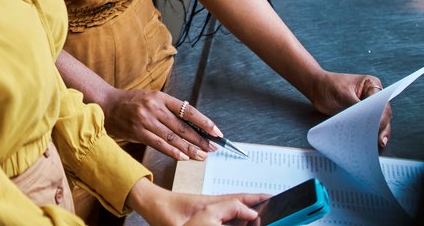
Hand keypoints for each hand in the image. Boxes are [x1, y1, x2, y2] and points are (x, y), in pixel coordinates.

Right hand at [101, 88, 220, 160]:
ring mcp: (146, 120)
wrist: (106, 104)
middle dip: (200, 139)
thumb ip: (168, 110)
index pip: (188, 110)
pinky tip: (183, 157)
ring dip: (189, 149)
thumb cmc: (131, 102)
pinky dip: (172, 152)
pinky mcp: (138, 132)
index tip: (216, 132)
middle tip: (213, 148)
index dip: (204, 122)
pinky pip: (159, 144)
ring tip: (202, 156)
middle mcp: (154, 107)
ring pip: (173, 137)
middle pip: (182, 126)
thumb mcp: (151, 99)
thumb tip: (191, 126)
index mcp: (160, 97)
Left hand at [127, 179, 266, 225]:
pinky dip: (238, 210)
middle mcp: (212, 201)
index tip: (268, 204)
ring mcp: (209, 204)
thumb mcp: (184, 223)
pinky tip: (242, 216)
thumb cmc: (163, 212)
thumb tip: (234, 217)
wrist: (150, 203)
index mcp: (210, 203)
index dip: (255, 203)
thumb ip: (209, 221)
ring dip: (249, 205)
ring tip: (264, 208)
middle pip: (240, 200)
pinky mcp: (204, 209)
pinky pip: (226, 208)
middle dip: (257, 202)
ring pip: (234, 202)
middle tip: (274, 204)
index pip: (239, 201)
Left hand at [308, 71, 391, 146]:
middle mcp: (373, 95)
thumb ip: (355, 105)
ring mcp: (368, 106)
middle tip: (380, 139)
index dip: (381, 115)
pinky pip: (368, 125)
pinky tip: (369, 141)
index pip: (381, 102)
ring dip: (379, 132)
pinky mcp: (361, 116)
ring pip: (379, 121)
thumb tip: (366, 119)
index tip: (378, 126)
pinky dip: (369, 133)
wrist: (316, 89)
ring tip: (379, 143)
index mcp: (371, 85)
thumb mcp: (342, 94)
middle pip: (383, 113)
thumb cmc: (329, 85)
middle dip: (383, 126)